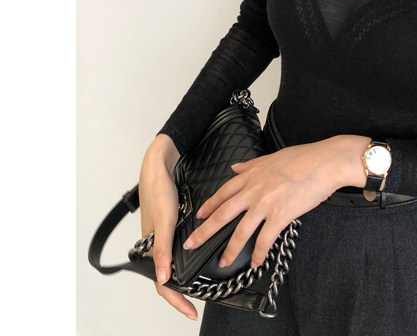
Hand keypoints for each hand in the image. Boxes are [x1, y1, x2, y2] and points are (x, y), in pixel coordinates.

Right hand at [138, 135, 197, 319]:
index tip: (191, 312)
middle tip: (197, 304)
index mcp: (151, 249)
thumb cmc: (159, 193)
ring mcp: (163, 238)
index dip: (177, 301)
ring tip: (199, 287)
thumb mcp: (165, 222)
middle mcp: (157, 246)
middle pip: (168, 278)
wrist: (158, 169)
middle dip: (181, 294)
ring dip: (184, 278)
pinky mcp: (170, 228)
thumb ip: (163, 250)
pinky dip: (186, 259)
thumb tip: (164, 278)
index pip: (163, 285)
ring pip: (173, 265)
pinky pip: (176, 250)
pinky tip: (196, 259)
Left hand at [183, 136, 368, 267]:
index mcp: (252, 175)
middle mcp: (254, 190)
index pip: (224, 192)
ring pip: (240, 231)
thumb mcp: (273, 157)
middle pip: (223, 214)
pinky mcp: (280, 216)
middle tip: (191, 244)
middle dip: (204, 232)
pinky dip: (258, 253)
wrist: (325, 162)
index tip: (199, 216)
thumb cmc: (304, 157)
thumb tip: (236, 167)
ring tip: (223, 262)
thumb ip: (252, 164)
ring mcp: (266, 204)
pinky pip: (264, 239)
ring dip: (230, 250)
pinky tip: (256, 262)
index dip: (209, 205)